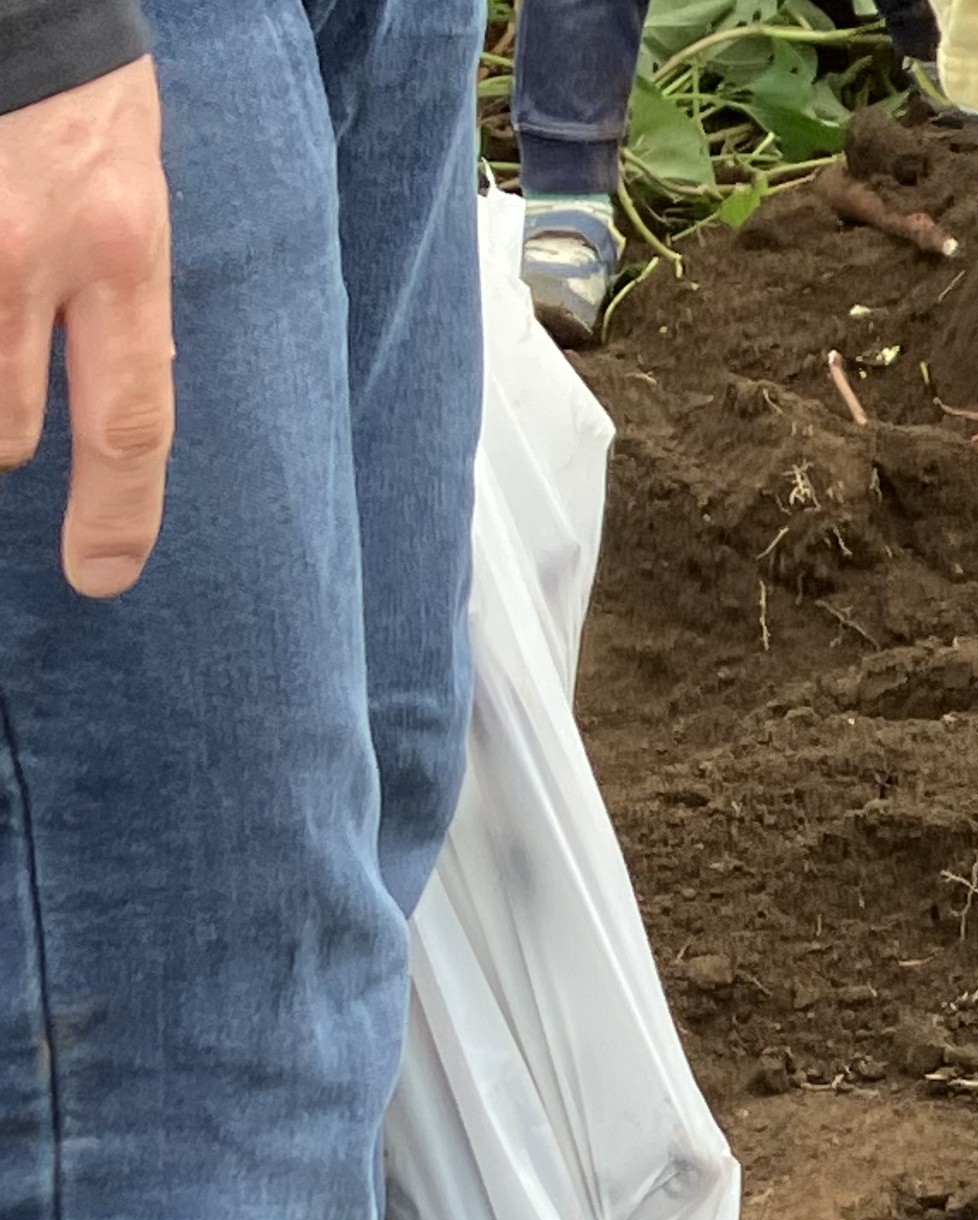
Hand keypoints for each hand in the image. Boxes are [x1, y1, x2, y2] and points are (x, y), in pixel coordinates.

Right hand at [0, 61, 173, 597]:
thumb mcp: (134, 201)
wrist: (20, 20)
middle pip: (1, 432)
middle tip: (3, 385)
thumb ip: (119, 305)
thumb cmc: (80, 105)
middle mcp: (25, 254)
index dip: (117, 516)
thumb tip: (107, 411)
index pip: (129, 424)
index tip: (102, 576)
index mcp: (121, 249)